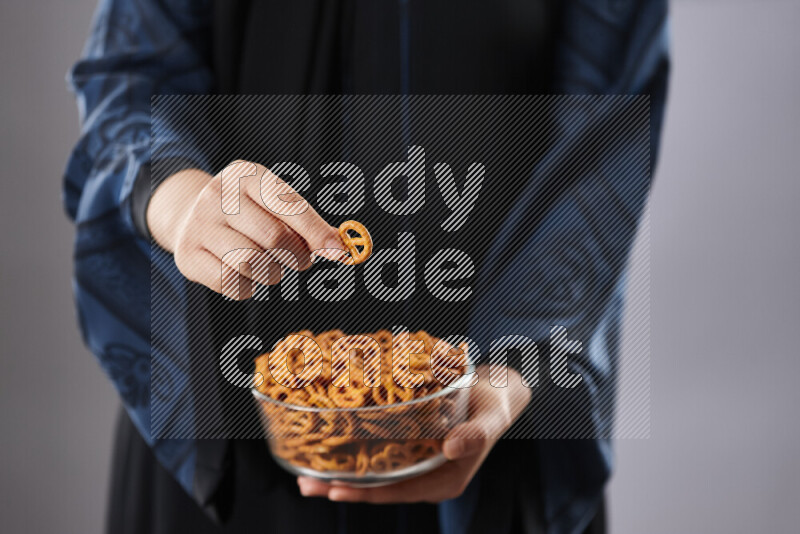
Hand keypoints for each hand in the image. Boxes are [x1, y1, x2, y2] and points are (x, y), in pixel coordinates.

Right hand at [147, 161, 345, 298]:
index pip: (289, 205)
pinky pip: (229, 282)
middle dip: (297, 256)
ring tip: (273, 266)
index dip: (317, 231)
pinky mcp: (187, 254)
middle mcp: (218, 195)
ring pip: (251, 262)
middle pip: (273, 237)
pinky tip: (247, 275)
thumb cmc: (248, 213)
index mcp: (247, 175)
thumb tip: (340, 247)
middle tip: (301, 261)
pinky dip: (248, 287)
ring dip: (273, 273)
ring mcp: (199, 224)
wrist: (190, 216)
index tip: (339, 252)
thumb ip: (308, 223)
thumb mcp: (274, 204)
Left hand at [296, 367, 530, 502]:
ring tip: (305, 472)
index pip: (398, 492)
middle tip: (305, 483)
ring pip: (375, 475)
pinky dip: (354, 455)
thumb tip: (452, 449)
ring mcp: (418, 465)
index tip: (334, 488)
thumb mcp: (491, 415)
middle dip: (341, 487)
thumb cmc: (496, 402)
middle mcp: (428, 478)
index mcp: (445, 480)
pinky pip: (379, 458)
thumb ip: (475, 433)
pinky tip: (330, 448)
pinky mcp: (412, 449)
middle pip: (379, 489)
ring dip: (341, 474)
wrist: (497, 390)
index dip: (365, 492)